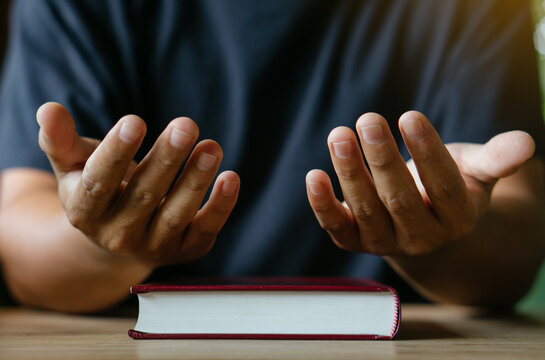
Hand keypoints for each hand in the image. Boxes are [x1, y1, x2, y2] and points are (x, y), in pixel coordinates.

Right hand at [37, 102, 239, 265]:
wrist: (120, 232)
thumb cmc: (98, 187)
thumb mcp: (73, 164)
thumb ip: (60, 139)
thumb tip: (48, 110)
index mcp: (84, 212)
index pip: (98, 184)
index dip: (115, 153)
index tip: (135, 120)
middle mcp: (117, 235)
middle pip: (143, 196)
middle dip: (166, 159)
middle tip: (186, 125)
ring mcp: (153, 246)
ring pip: (176, 214)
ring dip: (196, 181)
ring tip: (212, 147)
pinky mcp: (186, 249)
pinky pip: (205, 229)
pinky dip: (220, 206)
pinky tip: (230, 177)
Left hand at [306, 111, 534, 255]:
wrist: (422, 221)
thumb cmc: (450, 185)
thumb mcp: (476, 171)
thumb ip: (496, 159)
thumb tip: (525, 143)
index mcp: (456, 217)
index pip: (443, 185)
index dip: (428, 152)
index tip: (410, 116)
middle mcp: (421, 237)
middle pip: (400, 199)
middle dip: (382, 159)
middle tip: (368, 119)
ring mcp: (385, 243)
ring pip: (366, 211)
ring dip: (349, 173)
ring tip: (339, 134)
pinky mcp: (354, 242)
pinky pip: (337, 227)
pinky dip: (323, 204)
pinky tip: (314, 175)